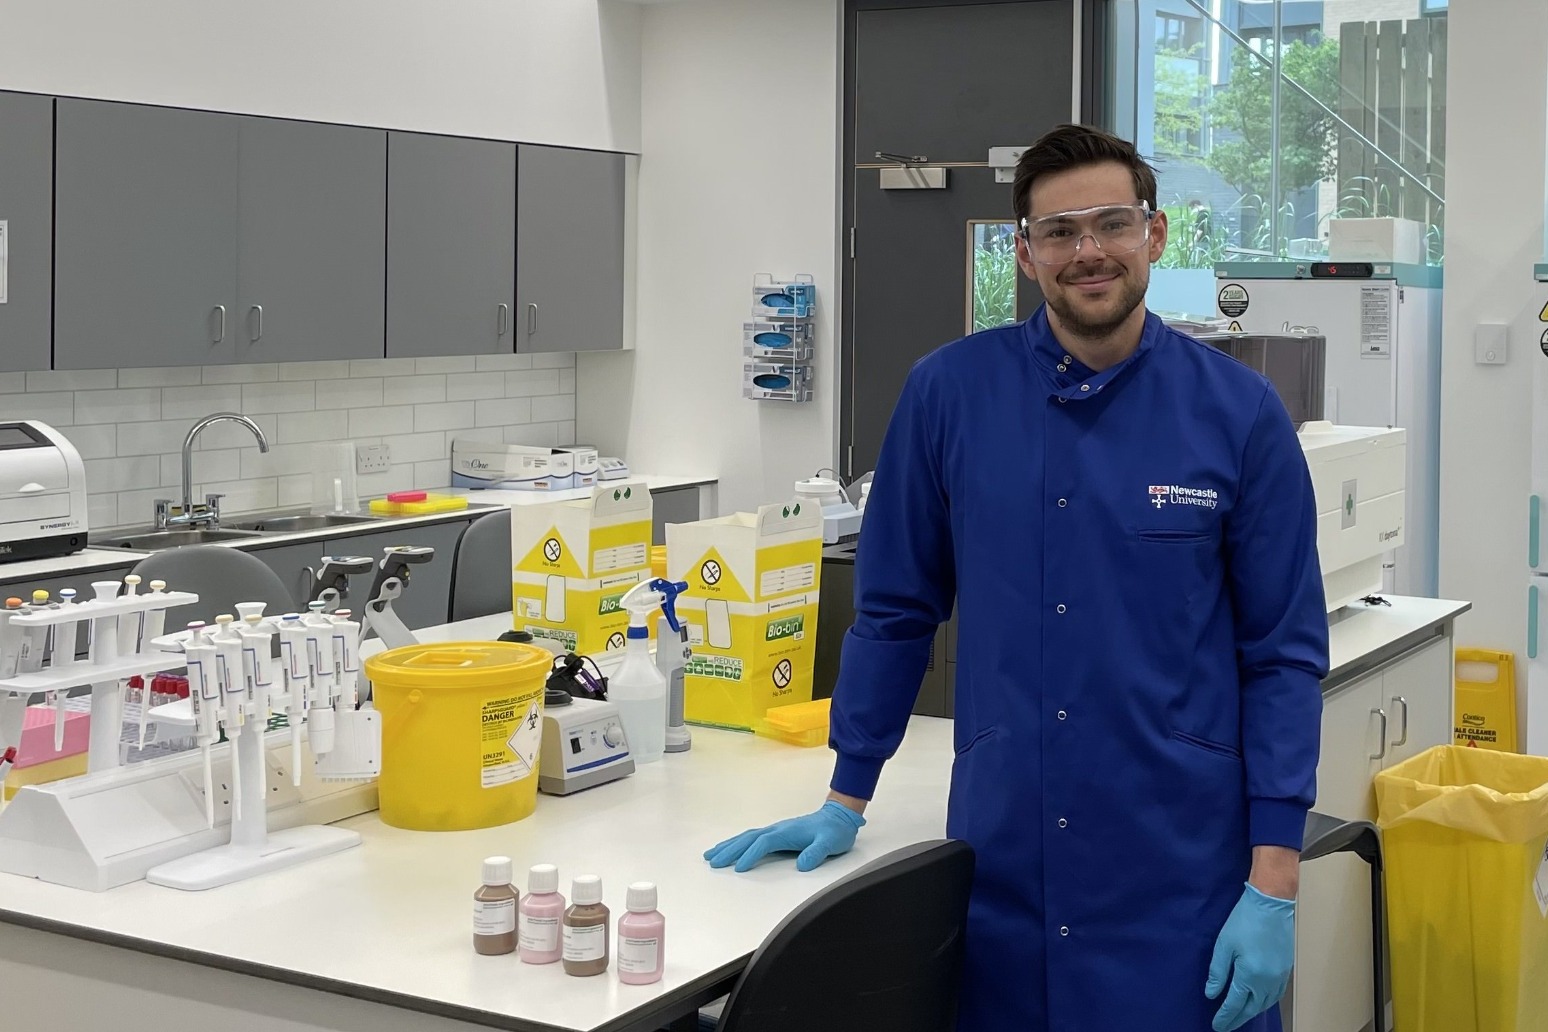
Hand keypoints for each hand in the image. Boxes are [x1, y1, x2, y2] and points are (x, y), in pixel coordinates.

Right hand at [704, 800, 865, 872]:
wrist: (839, 818)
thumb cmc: (834, 831)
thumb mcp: (830, 843)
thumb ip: (816, 853)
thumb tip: (802, 864)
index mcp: (787, 832)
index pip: (763, 843)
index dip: (750, 855)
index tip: (739, 868)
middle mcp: (777, 829)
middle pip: (748, 839)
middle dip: (729, 850)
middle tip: (712, 861)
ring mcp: (776, 830)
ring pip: (746, 836)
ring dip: (729, 845)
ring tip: (712, 854)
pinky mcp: (777, 834)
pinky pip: (752, 837)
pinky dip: (738, 842)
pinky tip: (730, 847)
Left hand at [1206, 884, 1296, 1031]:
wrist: (1272, 904)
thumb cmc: (1244, 921)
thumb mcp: (1224, 945)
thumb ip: (1218, 972)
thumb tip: (1212, 994)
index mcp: (1250, 976)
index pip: (1236, 1004)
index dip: (1226, 1016)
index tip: (1217, 1026)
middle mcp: (1268, 981)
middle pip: (1253, 1008)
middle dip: (1238, 1018)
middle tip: (1227, 1026)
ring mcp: (1280, 976)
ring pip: (1266, 1003)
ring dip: (1253, 1012)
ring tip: (1241, 1016)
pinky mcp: (1286, 969)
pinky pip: (1276, 994)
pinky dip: (1265, 1002)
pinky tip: (1259, 1001)